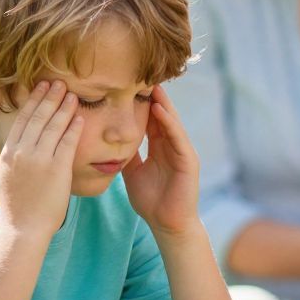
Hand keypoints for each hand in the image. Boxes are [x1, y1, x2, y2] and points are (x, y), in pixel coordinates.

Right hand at [0, 80, 81, 234]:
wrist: (22, 227)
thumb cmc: (18, 204)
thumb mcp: (7, 174)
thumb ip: (15, 156)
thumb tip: (22, 141)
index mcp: (9, 152)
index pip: (22, 119)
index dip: (33, 101)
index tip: (41, 87)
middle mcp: (22, 152)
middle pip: (38, 117)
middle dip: (49, 97)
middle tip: (58, 82)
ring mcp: (39, 160)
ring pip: (53, 126)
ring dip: (63, 108)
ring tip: (72, 94)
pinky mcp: (56, 169)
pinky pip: (67, 143)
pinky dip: (73, 128)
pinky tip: (80, 117)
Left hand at [122, 85, 200, 237]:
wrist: (167, 225)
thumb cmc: (151, 202)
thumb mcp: (133, 173)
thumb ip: (127, 155)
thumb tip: (110, 142)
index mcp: (160, 148)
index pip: (151, 120)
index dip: (141, 103)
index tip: (129, 85)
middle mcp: (173, 146)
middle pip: (162, 115)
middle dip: (154, 97)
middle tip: (142, 74)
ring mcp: (182, 152)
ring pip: (171, 122)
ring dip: (163, 104)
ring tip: (152, 85)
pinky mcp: (189, 161)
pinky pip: (178, 138)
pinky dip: (169, 123)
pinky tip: (160, 110)